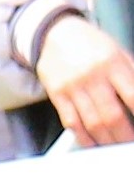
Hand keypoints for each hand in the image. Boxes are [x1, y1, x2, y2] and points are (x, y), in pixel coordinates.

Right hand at [35, 14, 133, 146]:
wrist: (53, 31)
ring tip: (116, 147)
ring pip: (93, 123)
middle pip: (112, 116)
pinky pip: (71, 122)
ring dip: (108, 142)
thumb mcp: (118, 52)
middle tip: (130, 145)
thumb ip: (133, 74)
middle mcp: (91, 74)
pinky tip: (93, 144)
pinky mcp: (56, 92)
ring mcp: (72, 85)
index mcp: (111, 62)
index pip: (133, 96)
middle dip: (126, 138)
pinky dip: (84, 138)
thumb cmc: (91, 45)